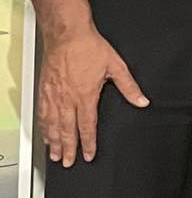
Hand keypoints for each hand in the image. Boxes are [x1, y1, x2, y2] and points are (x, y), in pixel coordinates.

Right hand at [36, 29, 147, 165]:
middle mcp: (67, 98)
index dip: (88, 143)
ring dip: (54, 141)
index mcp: (85, 95)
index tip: (88, 154)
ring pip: (52, 124)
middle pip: (67, 130)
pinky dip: (44, 127)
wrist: (67, 34)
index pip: (87, 126)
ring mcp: (53, 95)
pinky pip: (42, 113)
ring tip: (56, 155)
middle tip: (69, 162)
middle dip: (69, 148)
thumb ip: (129, 87)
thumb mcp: (116, 66)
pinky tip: (46, 134)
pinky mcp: (44, 89)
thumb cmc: (89, 48)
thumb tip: (142, 100)